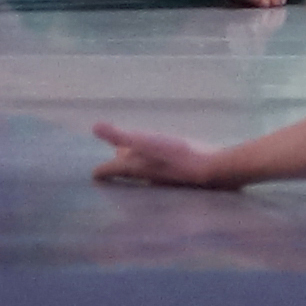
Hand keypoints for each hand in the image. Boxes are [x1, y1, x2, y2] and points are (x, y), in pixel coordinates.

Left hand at [91, 122, 235, 189]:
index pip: (111, 171)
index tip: (94, 174)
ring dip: (139, 165)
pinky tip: (165, 158)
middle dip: (120, 167)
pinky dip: (157, 163)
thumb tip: (94, 127)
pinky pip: (161, 169)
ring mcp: (163, 178)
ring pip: (145, 171)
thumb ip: (119, 134)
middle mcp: (146, 176)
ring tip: (136, 158)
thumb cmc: (175, 155)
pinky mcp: (180, 174)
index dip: (101, 171)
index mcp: (134, 169)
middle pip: (127, 172)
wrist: (211, 170)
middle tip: (113, 164)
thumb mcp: (145, 140)